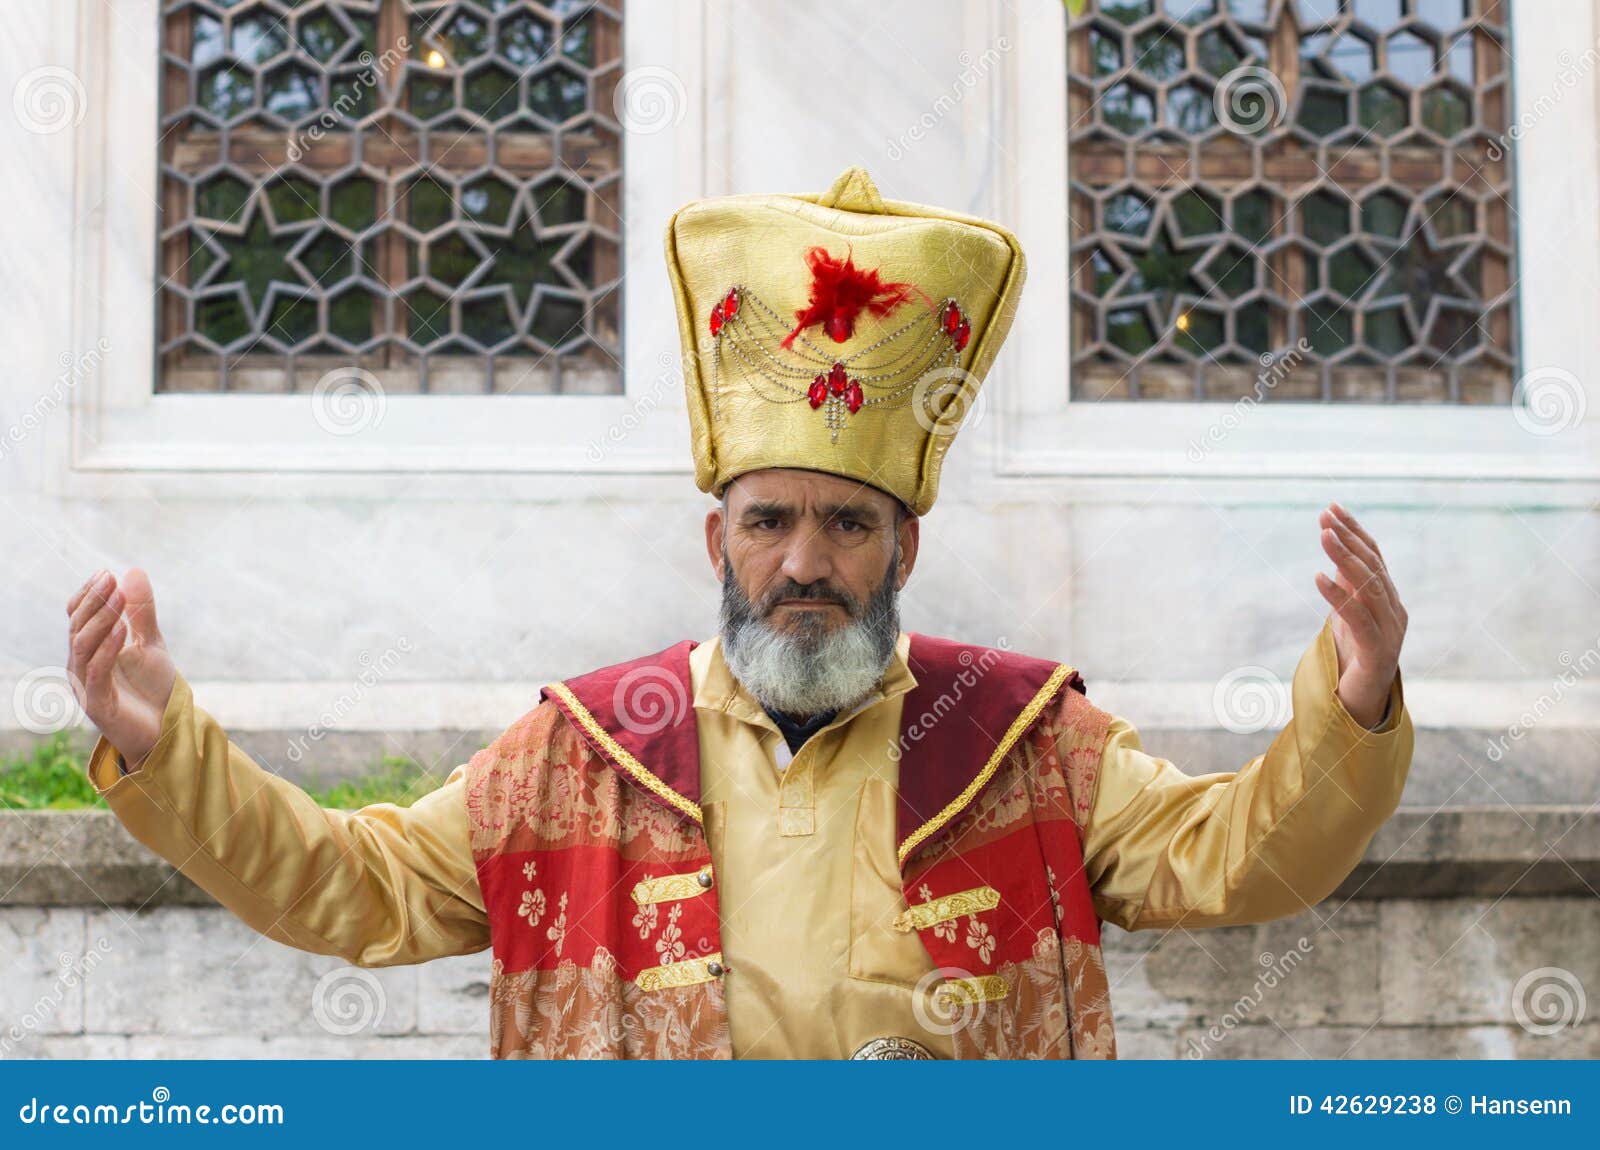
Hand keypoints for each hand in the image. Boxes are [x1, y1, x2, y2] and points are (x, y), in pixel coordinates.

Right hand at [66, 568, 176, 771]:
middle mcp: (81, 666)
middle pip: (78, 627)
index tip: (106, 574)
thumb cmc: (153, 687)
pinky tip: (123, 630)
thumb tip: (133, 571)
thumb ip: (141, 611)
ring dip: (101, 620)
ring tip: (118, 599)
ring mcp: (86, 686)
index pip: (78, 617)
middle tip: (111, 580)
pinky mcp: (98, 704)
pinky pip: (97, 673)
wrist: (165, 729)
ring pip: (83, 647)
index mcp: (89, 651)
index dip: (88, 595)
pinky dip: (108, 650)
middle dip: (95, 602)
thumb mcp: (150, 642)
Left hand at [1313, 503, 1406, 727]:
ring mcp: (1390, 631)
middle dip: (1348, 538)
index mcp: (1388, 600)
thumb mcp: (1348, 616)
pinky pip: (1357, 619)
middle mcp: (1395, 611)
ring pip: (1368, 587)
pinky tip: (1318, 578)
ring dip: (1344, 558)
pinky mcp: (1377, 652)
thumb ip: (1347, 588)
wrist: (1363, 706)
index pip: (1373, 557)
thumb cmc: (1355, 659)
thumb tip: (1336, 557)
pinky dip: (1338, 596)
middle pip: (1372, 566)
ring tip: (1323, 535)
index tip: (1332, 509)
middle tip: (1325, 515)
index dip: (1354, 532)